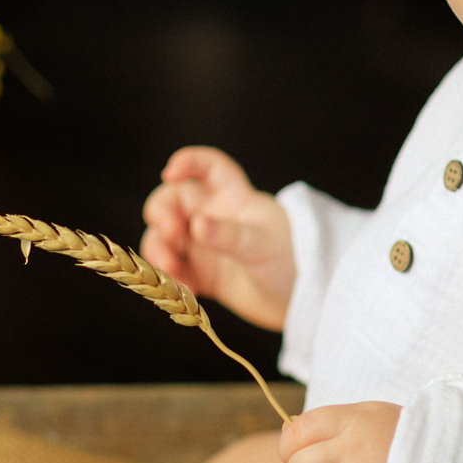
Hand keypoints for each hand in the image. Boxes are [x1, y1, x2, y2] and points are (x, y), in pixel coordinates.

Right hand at [141, 146, 294, 331]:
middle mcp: (212, 217)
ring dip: (159, 249)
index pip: (207, 167)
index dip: (188, 162)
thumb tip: (197, 226)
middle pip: (172, 203)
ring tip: (169, 267)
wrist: (302, 299)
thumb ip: (228, 235)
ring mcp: (204, 246)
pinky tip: (182, 288)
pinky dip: (171, 278)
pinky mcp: (202, 275)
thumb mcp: (260, 243)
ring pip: (165, 238)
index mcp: (232, 197)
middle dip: (161, 213)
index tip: (170, 174)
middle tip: (169, 233)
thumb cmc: (291, 258)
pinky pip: (175, 271)